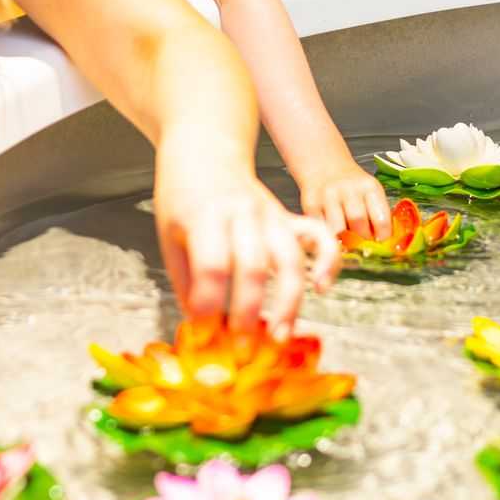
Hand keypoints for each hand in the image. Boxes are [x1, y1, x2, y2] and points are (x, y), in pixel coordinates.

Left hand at [153, 151, 339, 338]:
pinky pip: (319, 236)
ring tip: (280, 335)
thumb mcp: (170, 235)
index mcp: (205, 216)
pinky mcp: (287, 216)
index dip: (209, 304)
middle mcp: (242, 213)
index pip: (211, 264)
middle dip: (248, 312)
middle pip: (253, 265)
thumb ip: (185, 281)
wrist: (205, 150)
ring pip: (290, 258)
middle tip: (242, 349)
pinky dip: (329, 260)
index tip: (205, 333)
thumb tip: (200, 328)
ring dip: (289, 301)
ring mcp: (270, 213)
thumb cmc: (183, 196)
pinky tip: (323, 287)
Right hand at [295, 157, 388, 239]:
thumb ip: (378, 215)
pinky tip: (332, 234)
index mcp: (369, 187)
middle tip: (362, 244)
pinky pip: (321, 229)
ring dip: (343, 241)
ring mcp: (327, 196)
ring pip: (337, 229)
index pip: (381, 219)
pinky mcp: (310, 204)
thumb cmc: (352, 187)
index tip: (381, 243)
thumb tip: (380, 244)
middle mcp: (348, 189)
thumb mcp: (370, 193)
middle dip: (362, 240)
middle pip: (358, 223)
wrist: (325, 166)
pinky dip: (328, 236)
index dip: (383, 237)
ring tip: (347, 241)